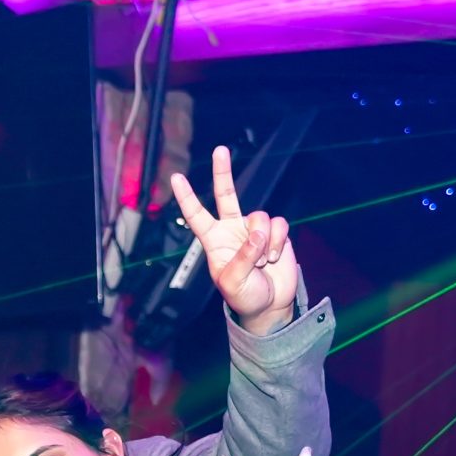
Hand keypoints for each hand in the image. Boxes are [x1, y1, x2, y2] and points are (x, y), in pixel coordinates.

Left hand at [170, 146, 298, 335]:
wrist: (270, 305)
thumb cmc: (244, 296)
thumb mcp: (233, 282)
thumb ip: (242, 257)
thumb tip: (257, 233)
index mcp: (214, 241)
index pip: (197, 215)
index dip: (187, 197)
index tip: (176, 177)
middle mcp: (232, 230)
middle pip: (227, 194)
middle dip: (223, 172)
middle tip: (220, 150)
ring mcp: (254, 229)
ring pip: (260, 217)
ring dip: (263, 241)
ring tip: (262, 262)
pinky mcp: (276, 232)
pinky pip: (279, 225)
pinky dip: (278, 242)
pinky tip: (274, 258)